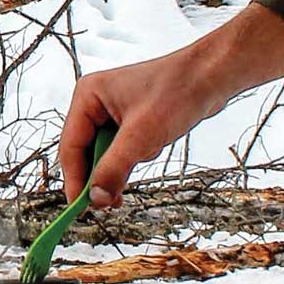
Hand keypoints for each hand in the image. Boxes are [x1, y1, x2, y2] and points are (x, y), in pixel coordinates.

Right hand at [60, 5, 283, 205]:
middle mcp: (96, 102)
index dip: (74, 179)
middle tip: (110, 202)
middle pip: (86, 151)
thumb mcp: (142, 136)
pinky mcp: (132, 119)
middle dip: (102, 174)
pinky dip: (138, 154)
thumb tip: (95, 199)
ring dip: (125, 162)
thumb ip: (114, 169)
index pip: (70, 146)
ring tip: (149, 150)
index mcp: (87, 96)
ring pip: (107, 152)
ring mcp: (114, 111)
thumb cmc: (178, 92)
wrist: (212, 75)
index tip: (79, 208)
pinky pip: (124, 148)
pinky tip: (156, 144)